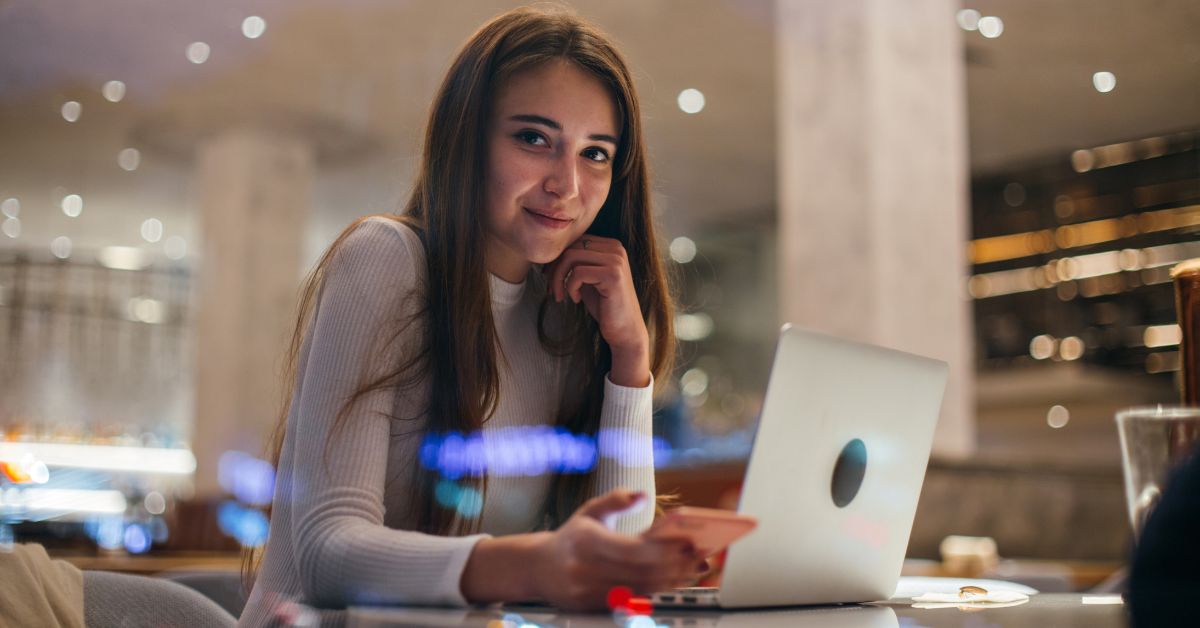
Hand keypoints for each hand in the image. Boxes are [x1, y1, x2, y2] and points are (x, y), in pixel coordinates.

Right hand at [530, 490, 700, 610]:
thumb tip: (641, 495)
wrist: (538, 568)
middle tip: (698, 556)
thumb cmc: (571, 537)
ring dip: (671, 579)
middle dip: (675, 565)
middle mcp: (586, 568)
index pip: (634, 549)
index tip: (687, 542)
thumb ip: (617, 499)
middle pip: (642, 572)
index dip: (664, 548)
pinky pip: (633, 600)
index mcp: (586, 540)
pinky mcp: (593, 606)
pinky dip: (656, 590)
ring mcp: (588, 591)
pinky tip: (673, 580)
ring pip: (641, 589)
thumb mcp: (590, 511)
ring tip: (692, 568)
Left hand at [545, 236, 650, 386]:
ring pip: (571, 257)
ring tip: (561, 295)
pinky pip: (578, 273)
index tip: (549, 278)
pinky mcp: (613, 274)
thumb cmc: (605, 306)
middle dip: (554, 268)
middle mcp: (616, 249)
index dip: (557, 259)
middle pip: (571, 247)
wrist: (625, 330)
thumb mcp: (588, 279)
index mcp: (611, 246)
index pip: (575, 241)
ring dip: (558, 278)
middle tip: (552, 289)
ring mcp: (616, 260)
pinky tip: (576, 299)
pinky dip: (570, 287)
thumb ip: (576, 263)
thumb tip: (550, 255)